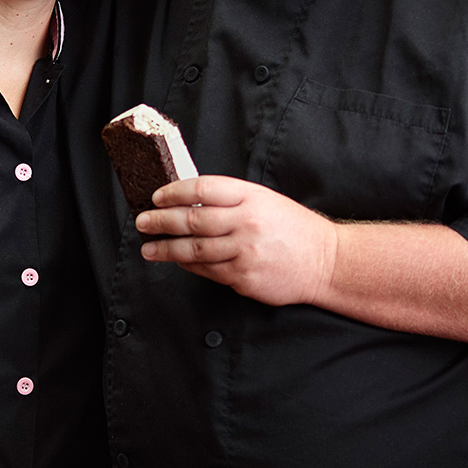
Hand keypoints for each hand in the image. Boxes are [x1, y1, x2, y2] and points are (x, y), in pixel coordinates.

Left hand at [136, 176, 337, 306]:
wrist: (325, 261)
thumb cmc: (294, 229)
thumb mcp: (265, 201)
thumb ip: (230, 201)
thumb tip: (188, 203)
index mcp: (251, 197)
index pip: (202, 189)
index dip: (174, 193)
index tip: (156, 196)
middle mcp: (247, 223)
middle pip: (192, 220)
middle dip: (160, 221)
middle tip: (142, 221)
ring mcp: (245, 252)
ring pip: (194, 250)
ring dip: (166, 249)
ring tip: (149, 248)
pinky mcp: (244, 278)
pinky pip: (208, 271)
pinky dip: (189, 266)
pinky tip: (178, 262)